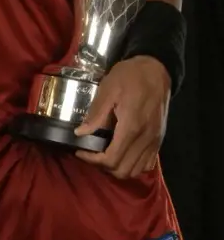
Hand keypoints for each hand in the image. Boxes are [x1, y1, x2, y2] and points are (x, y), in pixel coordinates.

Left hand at [74, 56, 170, 178]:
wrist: (157, 69)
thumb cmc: (130, 76)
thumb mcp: (108, 89)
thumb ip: (95, 113)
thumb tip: (80, 133)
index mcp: (131, 127)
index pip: (111, 159)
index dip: (92, 161)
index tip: (80, 150)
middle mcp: (145, 139)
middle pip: (123, 171)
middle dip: (103, 166)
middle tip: (91, 153)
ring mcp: (154, 141)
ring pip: (136, 171)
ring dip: (118, 168)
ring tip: (105, 153)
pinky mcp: (159, 139)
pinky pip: (147, 163)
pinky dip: (133, 164)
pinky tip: (122, 152)